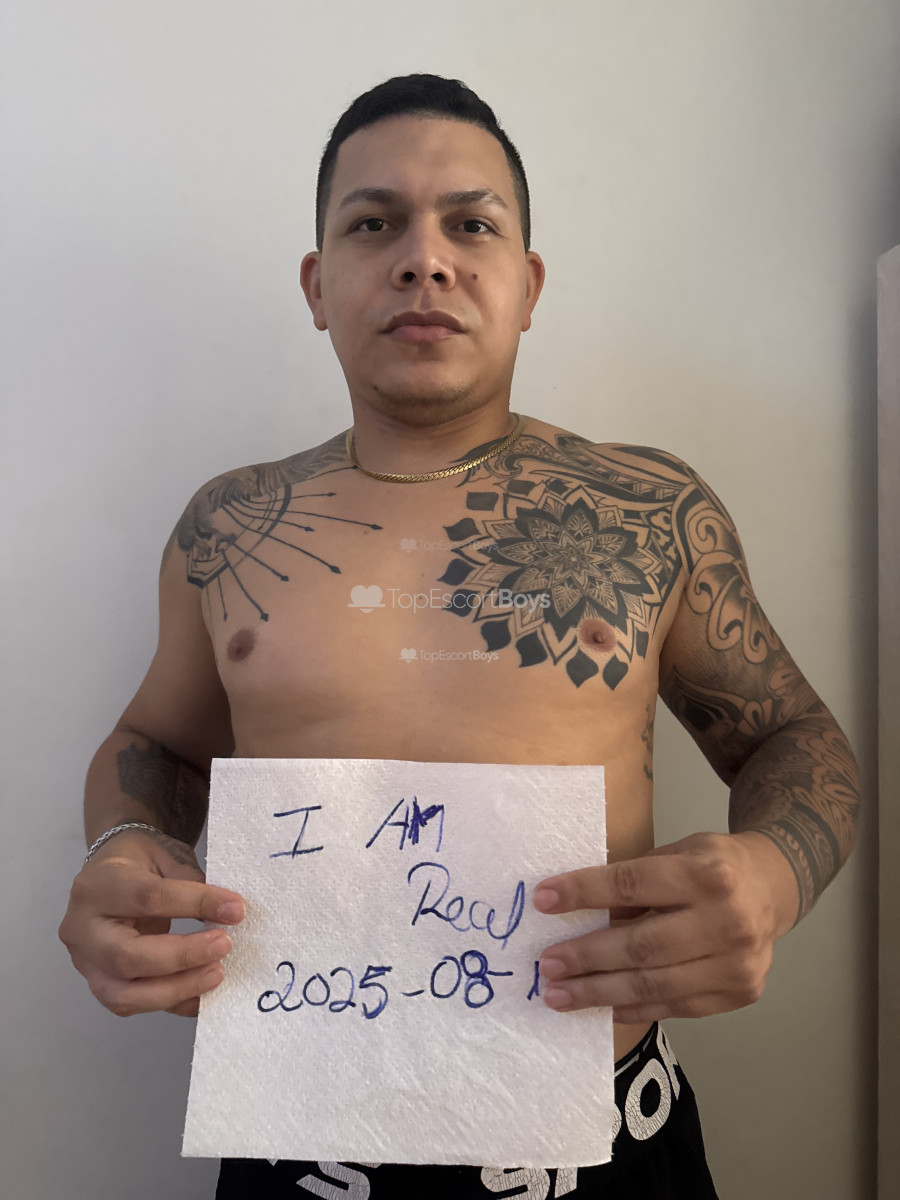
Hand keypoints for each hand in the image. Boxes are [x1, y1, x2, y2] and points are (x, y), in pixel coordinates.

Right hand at [59, 829, 245, 1017]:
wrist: (107, 874)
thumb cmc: (136, 862)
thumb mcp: (163, 856)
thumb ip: (190, 881)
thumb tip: (228, 912)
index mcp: (98, 886)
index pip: (149, 899)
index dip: (196, 904)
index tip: (235, 909)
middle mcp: (83, 929)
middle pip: (127, 956)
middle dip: (182, 956)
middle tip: (224, 945)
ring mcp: (86, 963)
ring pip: (124, 994)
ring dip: (177, 988)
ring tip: (216, 973)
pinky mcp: (99, 984)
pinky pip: (132, 1005)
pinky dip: (171, 1003)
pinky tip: (201, 995)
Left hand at [534, 831, 796, 1023]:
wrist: (775, 888)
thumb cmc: (712, 866)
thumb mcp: (676, 853)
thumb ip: (633, 882)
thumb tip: (572, 909)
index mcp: (707, 873)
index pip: (631, 885)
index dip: (583, 892)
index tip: (542, 900)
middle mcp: (726, 920)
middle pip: (642, 946)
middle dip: (586, 957)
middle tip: (546, 964)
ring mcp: (736, 963)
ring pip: (654, 985)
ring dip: (599, 992)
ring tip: (559, 994)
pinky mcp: (738, 994)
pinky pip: (673, 1006)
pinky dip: (631, 1008)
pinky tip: (600, 1006)